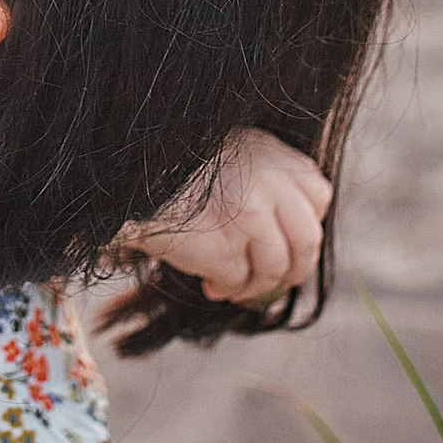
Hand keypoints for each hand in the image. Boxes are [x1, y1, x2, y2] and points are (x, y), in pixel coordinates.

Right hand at [118, 128, 331, 304]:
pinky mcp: (224, 248)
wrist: (124, 175)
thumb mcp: (231, 153)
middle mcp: (270, 184)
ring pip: (275, 269)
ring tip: (232, 286)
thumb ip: (265, 179)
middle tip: (269, 281)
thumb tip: (288, 232)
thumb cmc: (173, 168)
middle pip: (306, 241)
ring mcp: (250, 216)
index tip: (284, 240)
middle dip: (292, 270)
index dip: (304, 225)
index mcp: (275, 156)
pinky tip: (209, 283)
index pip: (318, 197)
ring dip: (256, 286)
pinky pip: (239, 281)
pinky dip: (227, 289)